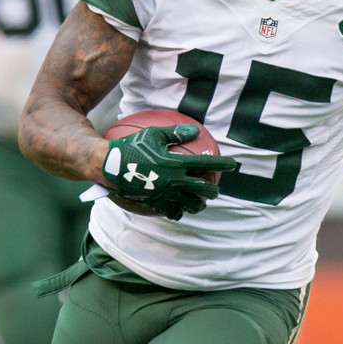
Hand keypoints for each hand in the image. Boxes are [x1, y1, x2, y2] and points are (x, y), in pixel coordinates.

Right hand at [102, 124, 236, 219]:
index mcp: (176, 164)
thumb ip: (175, 133)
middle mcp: (173, 182)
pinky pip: (172, 213)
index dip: (222, 165)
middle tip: (215, 189)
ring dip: (198, 205)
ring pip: (190, 206)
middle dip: (213, 191)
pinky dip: (178, 212)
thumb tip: (194, 131)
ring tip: (200, 202)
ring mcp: (165, 195)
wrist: (108, 167)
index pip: (206, 165)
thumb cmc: (130, 146)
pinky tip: (179, 209)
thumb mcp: (152, 134)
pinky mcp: (155, 204)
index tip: (233, 165)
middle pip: (203, 191)